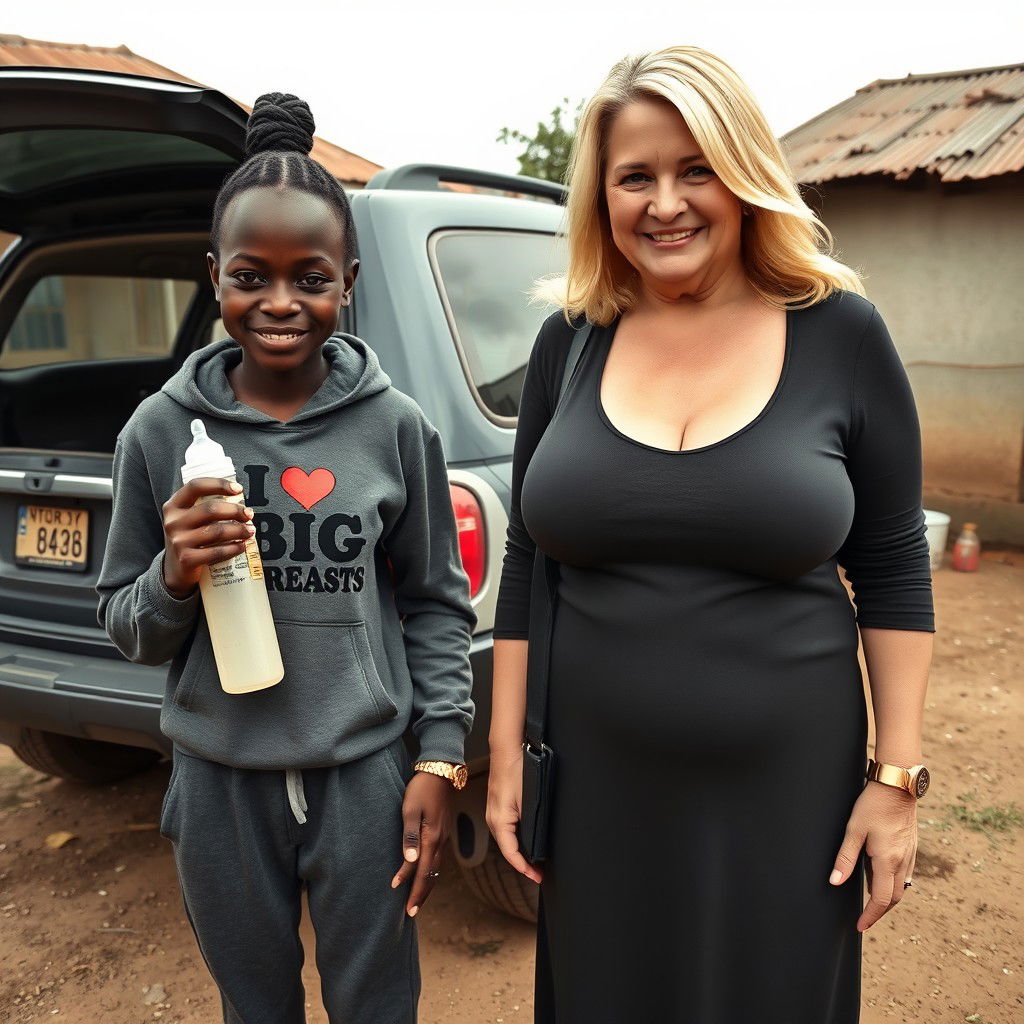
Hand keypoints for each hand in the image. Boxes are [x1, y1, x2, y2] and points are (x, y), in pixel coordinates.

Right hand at [162, 478, 254, 596]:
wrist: (175, 569)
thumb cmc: (189, 538)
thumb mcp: (189, 519)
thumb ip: (205, 507)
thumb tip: (239, 501)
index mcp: (173, 506)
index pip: (195, 486)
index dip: (219, 484)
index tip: (238, 489)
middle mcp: (173, 522)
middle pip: (211, 509)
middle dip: (235, 510)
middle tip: (249, 514)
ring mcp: (179, 541)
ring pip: (217, 531)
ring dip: (239, 530)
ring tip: (250, 531)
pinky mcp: (187, 559)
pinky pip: (217, 552)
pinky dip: (234, 548)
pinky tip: (242, 546)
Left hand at [390, 771, 451, 916]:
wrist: (440, 771)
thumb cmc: (421, 788)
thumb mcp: (410, 809)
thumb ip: (410, 835)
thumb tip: (410, 861)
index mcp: (431, 838)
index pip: (422, 871)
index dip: (411, 887)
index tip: (401, 901)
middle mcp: (440, 841)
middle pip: (432, 875)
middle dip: (422, 894)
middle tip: (411, 912)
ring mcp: (443, 836)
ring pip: (436, 868)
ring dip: (427, 885)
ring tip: (418, 899)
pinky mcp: (443, 831)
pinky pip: (438, 858)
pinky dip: (431, 872)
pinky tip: (426, 874)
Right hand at [485, 746, 542, 884]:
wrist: (507, 751)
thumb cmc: (516, 772)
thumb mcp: (528, 802)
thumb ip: (530, 825)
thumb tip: (537, 845)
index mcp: (499, 822)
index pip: (511, 854)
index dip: (525, 869)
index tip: (538, 877)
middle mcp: (493, 820)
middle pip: (508, 850)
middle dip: (523, 864)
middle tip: (540, 873)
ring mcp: (494, 813)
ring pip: (507, 840)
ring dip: (521, 852)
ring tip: (536, 861)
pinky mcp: (498, 806)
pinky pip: (507, 830)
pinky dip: (517, 840)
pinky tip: (528, 841)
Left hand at [830, 780, 917, 931]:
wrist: (898, 786)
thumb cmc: (873, 805)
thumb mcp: (853, 830)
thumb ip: (845, 858)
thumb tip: (834, 882)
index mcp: (887, 861)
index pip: (880, 900)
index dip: (870, 916)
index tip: (859, 926)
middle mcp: (902, 862)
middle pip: (894, 898)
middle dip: (879, 912)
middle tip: (864, 919)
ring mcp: (909, 855)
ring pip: (902, 887)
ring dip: (887, 899)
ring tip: (871, 903)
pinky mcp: (911, 847)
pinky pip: (905, 874)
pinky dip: (894, 884)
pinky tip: (883, 880)